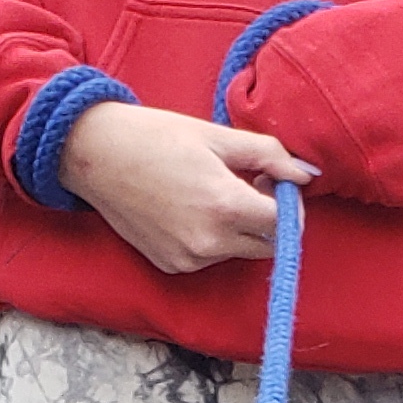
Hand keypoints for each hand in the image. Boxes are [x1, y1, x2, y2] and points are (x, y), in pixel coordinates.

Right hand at [57, 101, 314, 273]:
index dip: (289, 205)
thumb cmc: (156, 136)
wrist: (94, 154)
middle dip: (269, 218)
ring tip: (214, 191)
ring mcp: (189, 259)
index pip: (286, 225)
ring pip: (239, 252)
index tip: (274, 182)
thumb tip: (308, 174)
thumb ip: (270, 156)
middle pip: (267, 244)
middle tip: (249, 184)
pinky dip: (213, 238)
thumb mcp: (217, 136)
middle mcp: (210, 241)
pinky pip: (210, 257)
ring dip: (241, 228)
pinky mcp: (172, 266)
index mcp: (226, 206)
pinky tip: (190, 207)